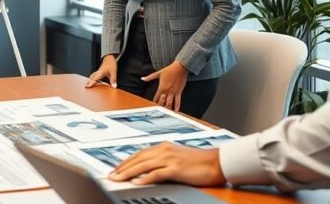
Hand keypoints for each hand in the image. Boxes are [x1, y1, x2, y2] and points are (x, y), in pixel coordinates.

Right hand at [86, 55, 117, 87]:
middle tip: (85, 86)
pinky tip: (95, 81)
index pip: (94, 78)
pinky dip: (93, 78)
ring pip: (92, 76)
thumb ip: (113, 79)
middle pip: (91, 77)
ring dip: (90, 80)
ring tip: (88, 84)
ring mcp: (98, 71)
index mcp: (100, 72)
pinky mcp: (99, 71)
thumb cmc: (111, 63)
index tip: (87, 86)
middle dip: (88, 82)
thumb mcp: (113, 72)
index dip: (91, 83)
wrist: (110, 57)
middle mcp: (98, 72)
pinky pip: (94, 75)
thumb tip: (114, 86)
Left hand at [109, 143, 224, 186]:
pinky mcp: (176, 168)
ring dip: (128, 172)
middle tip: (111, 175)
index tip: (116, 169)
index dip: (126, 162)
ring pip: (143, 165)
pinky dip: (145, 178)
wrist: (218, 162)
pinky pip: (157, 173)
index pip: (140, 154)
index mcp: (164, 147)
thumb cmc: (200, 162)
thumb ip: (163, 161)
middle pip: (138, 159)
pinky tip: (137, 182)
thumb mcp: (178, 158)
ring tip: (118, 179)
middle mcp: (164, 150)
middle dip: (123, 167)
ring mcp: (170, 158)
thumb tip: (149, 170)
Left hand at [142, 60, 189, 110]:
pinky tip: (176, 111)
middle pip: (162, 102)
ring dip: (168, 108)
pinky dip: (177, 106)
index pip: (156, 97)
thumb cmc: (169, 70)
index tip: (152, 107)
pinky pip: (178, 101)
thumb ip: (149, 77)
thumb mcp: (158, 73)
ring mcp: (173, 92)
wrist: (179, 68)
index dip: (154, 102)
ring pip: (170, 103)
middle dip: (160, 107)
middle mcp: (167, 91)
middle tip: (159, 112)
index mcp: (161, 87)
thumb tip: (142, 78)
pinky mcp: (179, 92)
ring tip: (166, 113)